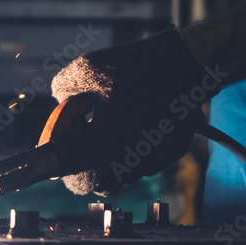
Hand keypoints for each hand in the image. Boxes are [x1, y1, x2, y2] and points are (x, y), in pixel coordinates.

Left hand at [50, 26, 226, 195]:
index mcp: (107, 149)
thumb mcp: (85, 70)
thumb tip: (61, 105)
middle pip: (103, 180)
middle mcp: (133, 163)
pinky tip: (141, 117)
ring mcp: (156, 160)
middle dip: (93, 161)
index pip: (78, 183)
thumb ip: (63, 92)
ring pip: (126, 170)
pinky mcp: (173, 151)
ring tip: (119, 118)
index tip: (68, 149)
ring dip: (117, 152)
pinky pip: (148, 157)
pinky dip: (140, 143)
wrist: (184, 61)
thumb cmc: (134, 67)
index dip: (68, 169)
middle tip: (92, 134)